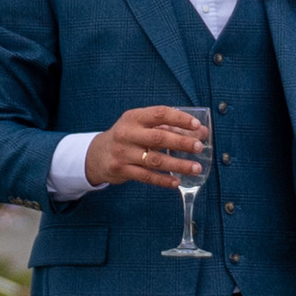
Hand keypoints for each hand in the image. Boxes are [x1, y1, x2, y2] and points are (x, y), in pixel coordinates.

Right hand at [86, 105, 207, 189]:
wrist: (97, 155)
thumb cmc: (127, 137)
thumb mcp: (140, 126)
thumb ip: (167, 127)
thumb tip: (199, 132)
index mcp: (134, 117)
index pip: (159, 114)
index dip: (179, 118)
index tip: (196, 125)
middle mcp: (127, 134)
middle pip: (158, 137)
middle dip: (181, 142)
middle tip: (199, 147)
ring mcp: (123, 153)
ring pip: (155, 160)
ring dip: (178, 164)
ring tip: (196, 168)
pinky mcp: (121, 170)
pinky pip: (146, 176)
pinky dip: (163, 180)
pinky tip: (177, 181)